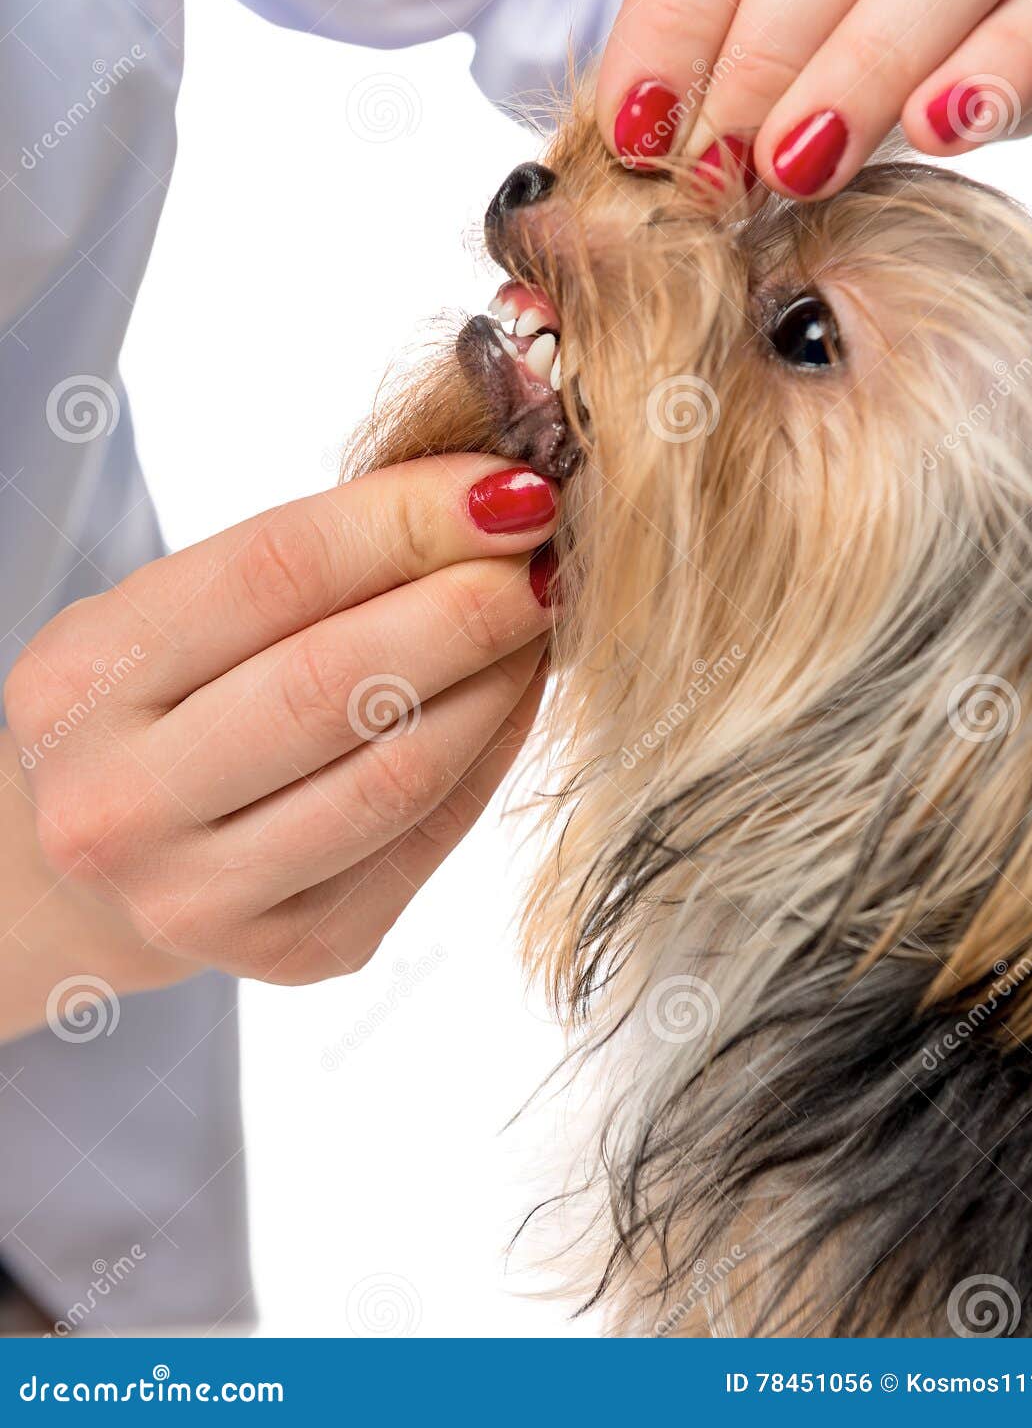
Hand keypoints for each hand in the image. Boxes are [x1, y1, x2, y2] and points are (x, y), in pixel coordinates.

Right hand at [4, 457, 557, 985]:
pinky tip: (514, 692)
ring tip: (540, 615)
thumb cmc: (154, 705)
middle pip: (339, 683)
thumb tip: (486, 498)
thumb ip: (308, 558)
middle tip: (546, 555)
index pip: (274, 573)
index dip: (410, 520)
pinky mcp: (295, 951)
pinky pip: (428, 837)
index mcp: (81, 682)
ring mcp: (203, 898)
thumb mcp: (176, 613)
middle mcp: (121, 804)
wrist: (95, 867)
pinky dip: (491, 751)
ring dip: (497, 680)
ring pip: (399, 774)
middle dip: (469, 605)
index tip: (510, 485)